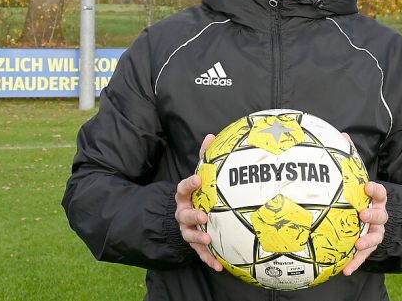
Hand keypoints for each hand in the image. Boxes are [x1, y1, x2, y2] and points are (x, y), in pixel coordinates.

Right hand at [174, 134, 222, 271]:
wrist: (189, 216)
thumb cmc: (198, 194)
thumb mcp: (200, 176)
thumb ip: (204, 158)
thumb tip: (211, 135)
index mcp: (184, 196)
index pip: (183, 188)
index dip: (189, 184)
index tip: (198, 179)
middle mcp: (182, 213)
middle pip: (183, 215)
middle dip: (192, 216)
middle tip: (204, 216)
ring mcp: (187, 230)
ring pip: (189, 235)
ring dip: (198, 239)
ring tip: (209, 241)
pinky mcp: (195, 245)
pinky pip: (200, 254)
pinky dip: (209, 260)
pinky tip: (219, 266)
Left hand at [339, 132, 387, 275]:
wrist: (374, 216)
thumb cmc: (361, 195)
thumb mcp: (357, 178)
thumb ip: (351, 159)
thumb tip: (342, 134)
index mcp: (376, 199)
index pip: (380, 192)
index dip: (375, 189)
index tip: (367, 186)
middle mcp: (379, 215)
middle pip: (380, 216)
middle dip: (373, 216)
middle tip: (362, 215)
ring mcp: (376, 232)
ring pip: (375, 238)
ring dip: (367, 242)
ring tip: (357, 246)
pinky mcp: (368, 247)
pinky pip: (363, 257)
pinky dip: (355, 263)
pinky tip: (345, 270)